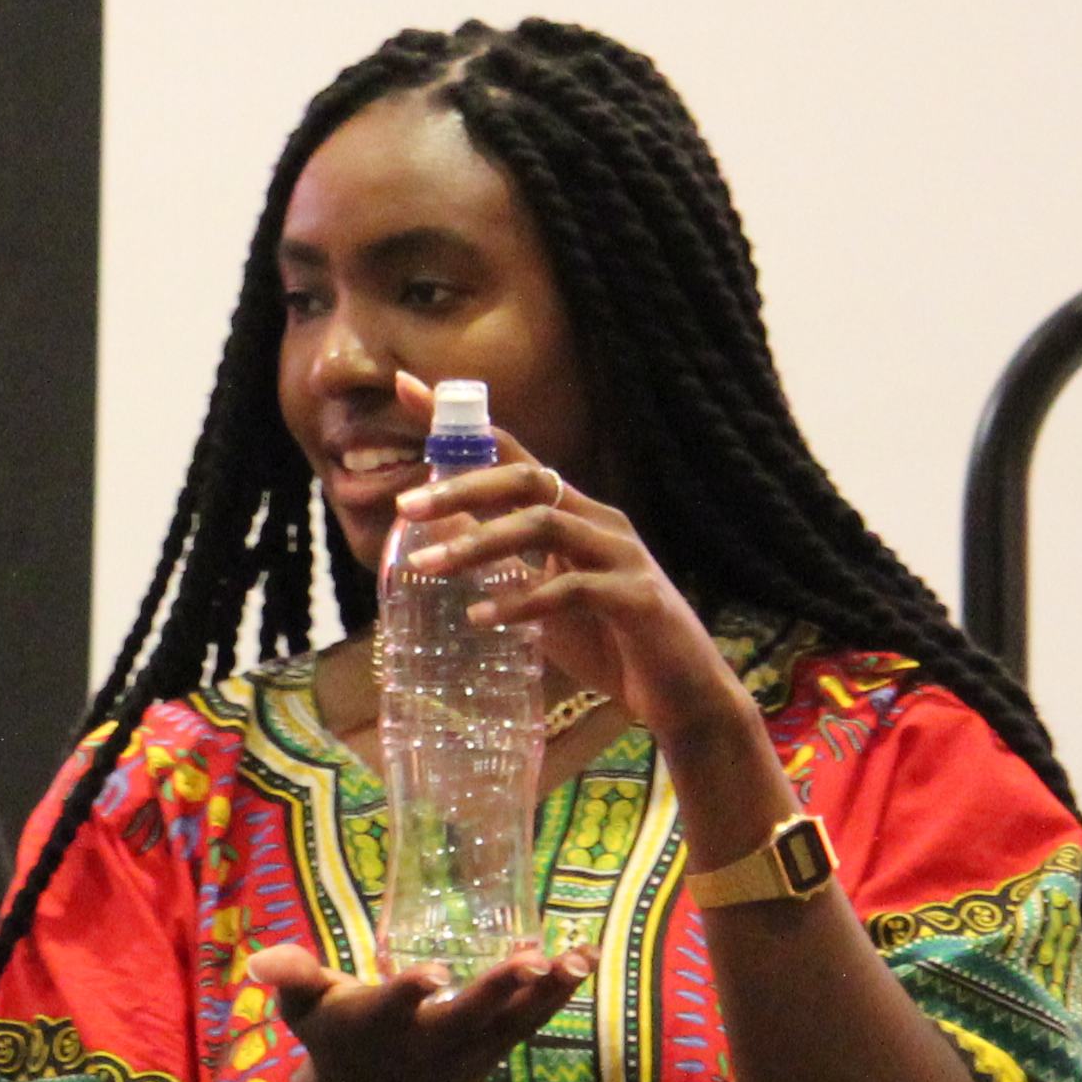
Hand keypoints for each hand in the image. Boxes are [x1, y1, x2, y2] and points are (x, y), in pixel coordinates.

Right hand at [244, 936, 587, 1081]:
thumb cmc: (333, 1034)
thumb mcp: (303, 1008)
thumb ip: (291, 977)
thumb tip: (260, 960)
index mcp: (375, 1026)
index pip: (393, 1008)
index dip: (411, 991)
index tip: (433, 973)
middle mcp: (423, 1044)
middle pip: (465, 1019)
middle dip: (497, 992)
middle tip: (530, 962)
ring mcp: (462, 1055)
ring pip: (510, 1024)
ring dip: (546, 994)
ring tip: (579, 957)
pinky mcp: (489, 1055)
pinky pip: (527, 1025)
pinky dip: (556, 998)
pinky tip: (583, 962)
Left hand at [382, 373, 736, 738]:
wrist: (678, 691)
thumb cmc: (605, 640)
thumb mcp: (540, 595)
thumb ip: (500, 563)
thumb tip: (434, 539)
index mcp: (573, 513)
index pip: (513, 457)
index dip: (462, 424)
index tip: (405, 390)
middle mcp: (599, 521)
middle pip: (530, 479)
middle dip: (464, 485)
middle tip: (404, 506)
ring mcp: (622, 555)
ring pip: (545, 526)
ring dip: (481, 543)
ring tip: (429, 566)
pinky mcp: (636, 599)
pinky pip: (572, 589)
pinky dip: (522, 602)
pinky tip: (481, 617)